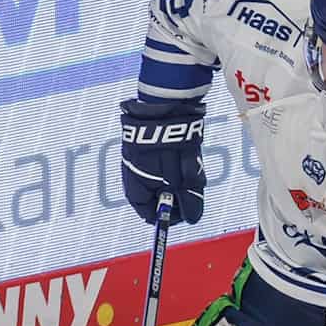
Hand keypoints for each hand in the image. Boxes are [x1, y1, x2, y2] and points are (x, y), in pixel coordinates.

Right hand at [119, 99, 206, 224]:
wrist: (164, 107)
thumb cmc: (171, 145)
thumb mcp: (184, 177)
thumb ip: (187, 199)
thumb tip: (192, 218)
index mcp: (136, 186)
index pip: (147, 213)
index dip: (167, 216)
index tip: (184, 214)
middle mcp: (133, 175)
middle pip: (153, 197)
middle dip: (174, 197)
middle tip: (191, 189)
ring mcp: (137, 160)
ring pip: (159, 180)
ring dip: (176, 180)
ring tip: (187, 167)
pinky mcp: (144, 147)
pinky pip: (159, 164)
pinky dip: (172, 166)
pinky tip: (182, 157)